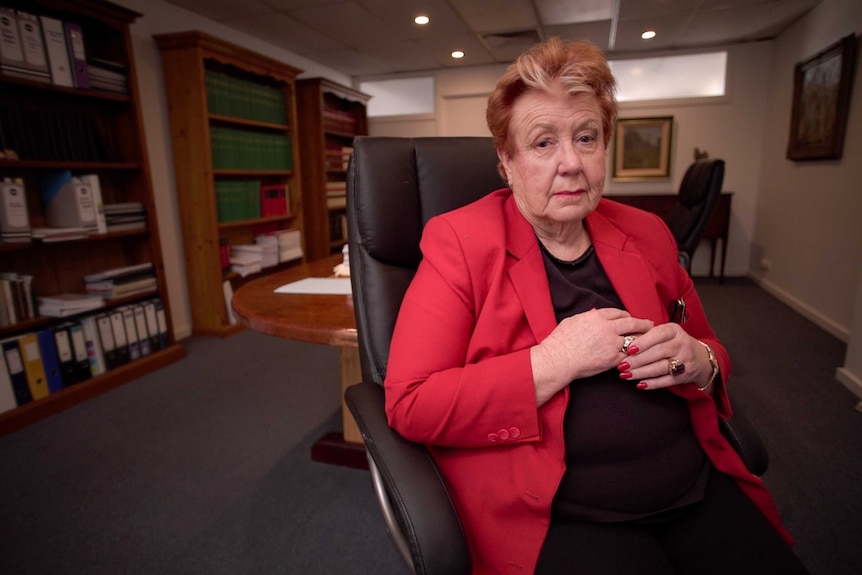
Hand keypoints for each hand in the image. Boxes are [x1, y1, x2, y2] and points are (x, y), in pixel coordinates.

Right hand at [532, 308, 653, 405]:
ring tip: (648, 341)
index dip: (626, 315)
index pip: (618, 313)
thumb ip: (586, 316)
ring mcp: (611, 344)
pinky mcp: (612, 359)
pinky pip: (627, 355)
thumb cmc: (560, 341)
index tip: (630, 318)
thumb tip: (594, 312)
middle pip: (631, 323)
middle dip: (642, 324)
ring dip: (641, 340)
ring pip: (633, 339)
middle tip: (650, 325)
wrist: (558, 359)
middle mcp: (607, 328)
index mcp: (596, 316)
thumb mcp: (572, 321)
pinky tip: (637, 354)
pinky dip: (632, 354)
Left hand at [616, 322, 711, 390]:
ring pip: (661, 367)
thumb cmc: (673, 343)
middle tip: (622, 365)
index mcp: (674, 330)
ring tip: (626, 375)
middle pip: (658, 352)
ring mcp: (685, 360)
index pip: (658, 334)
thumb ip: (647, 335)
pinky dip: (652, 383)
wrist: (699, 358)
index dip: (643, 342)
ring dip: (641, 372)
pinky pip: (666, 381)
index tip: (628, 349)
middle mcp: (681, 344)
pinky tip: (640, 384)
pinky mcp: (684, 375)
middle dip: (638, 360)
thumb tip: (624, 342)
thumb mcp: (664, 334)